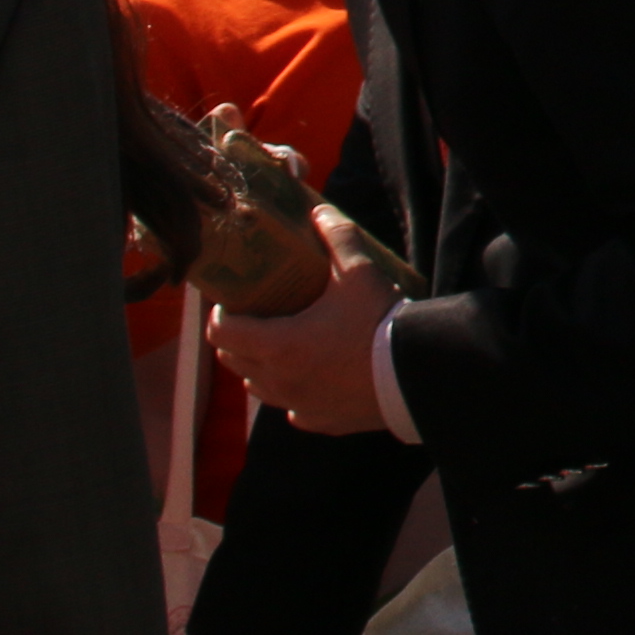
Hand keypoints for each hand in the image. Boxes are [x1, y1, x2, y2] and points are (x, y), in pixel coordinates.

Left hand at [205, 204, 402, 437]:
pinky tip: (311, 377)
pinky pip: (291, 409)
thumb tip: (318, 212)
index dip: (219, 312)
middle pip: (232, 360)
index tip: (231, 300)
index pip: (220, 331)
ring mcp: (297, 406)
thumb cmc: (380, 323)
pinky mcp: (320, 422)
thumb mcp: (360, 272)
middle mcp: (278, 381)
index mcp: (277, 345)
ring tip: (280, 345)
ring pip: (257, 387)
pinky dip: (292, 392)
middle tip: (255, 315)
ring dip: (258, 366)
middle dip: (236, 337)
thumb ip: (336, 238)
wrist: (415, 376)